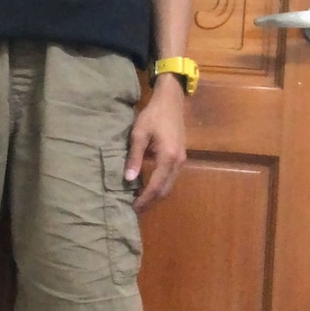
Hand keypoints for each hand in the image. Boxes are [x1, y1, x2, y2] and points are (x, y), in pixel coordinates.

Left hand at [124, 78, 187, 213]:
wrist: (171, 101)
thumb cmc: (153, 115)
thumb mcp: (139, 134)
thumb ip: (134, 157)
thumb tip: (128, 179)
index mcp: (168, 157)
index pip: (156, 186)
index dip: (144, 199)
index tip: (132, 209)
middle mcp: (177, 162)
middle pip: (165, 190)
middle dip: (150, 201)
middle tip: (134, 209)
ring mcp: (181, 160)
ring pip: (169, 185)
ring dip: (156, 195)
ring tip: (139, 201)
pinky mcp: (180, 157)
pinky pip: (171, 178)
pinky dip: (160, 186)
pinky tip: (148, 187)